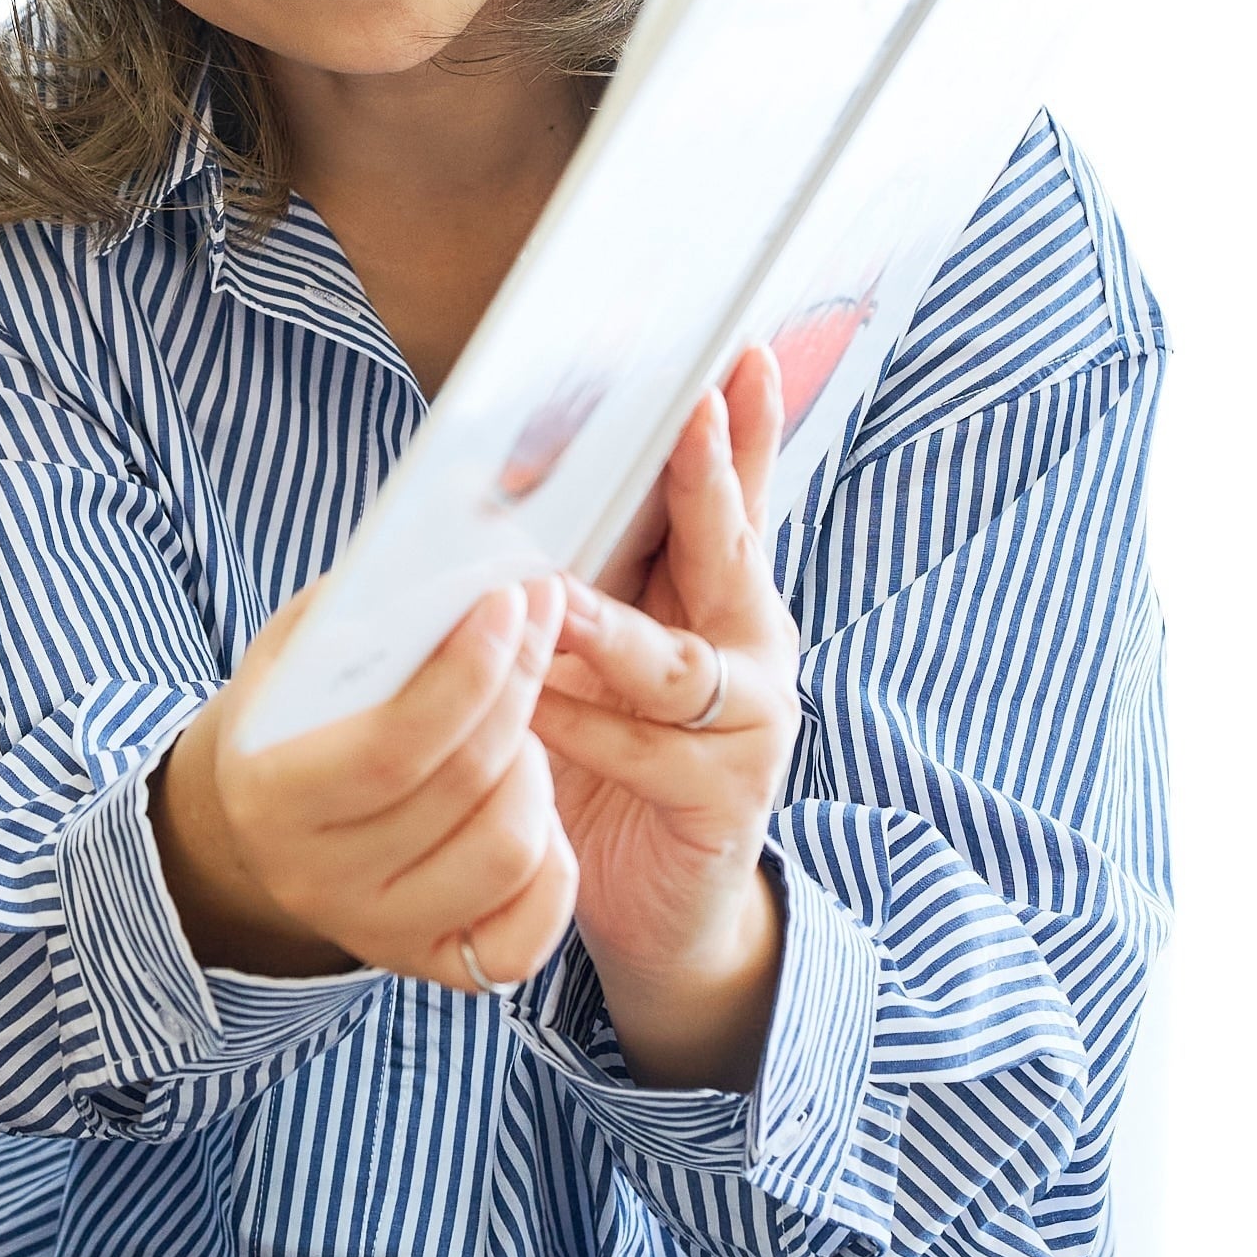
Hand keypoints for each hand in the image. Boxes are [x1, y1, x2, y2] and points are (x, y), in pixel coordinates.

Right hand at [153, 570, 579, 996]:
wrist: (262, 821)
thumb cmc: (290, 715)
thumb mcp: (294, 652)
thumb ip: (359, 617)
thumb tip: (460, 573)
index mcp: (269, 797)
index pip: (392, 747)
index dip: (466, 674)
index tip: (510, 601)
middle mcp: (316, 880)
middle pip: (462, 787)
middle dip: (518, 689)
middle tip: (538, 625)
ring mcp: (376, 932)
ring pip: (508, 853)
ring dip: (535, 770)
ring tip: (521, 725)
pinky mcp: (431, 966)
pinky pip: (528, 934)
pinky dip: (553, 864)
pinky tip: (530, 802)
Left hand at [535, 345, 805, 1090]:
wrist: (648, 904)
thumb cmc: (606, 755)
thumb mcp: (592, 646)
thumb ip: (580, 571)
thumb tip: (505, 475)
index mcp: (719, 593)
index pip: (736, 494)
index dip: (744, 425)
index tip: (739, 352)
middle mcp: (751, 644)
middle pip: (733, 549)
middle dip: (711, 482)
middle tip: (691, 415)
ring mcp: (750, 721)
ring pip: (678, 661)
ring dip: (608, 630)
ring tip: (552, 597)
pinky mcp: (726, 795)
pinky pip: (648, 749)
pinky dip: (585, 724)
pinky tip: (533, 706)